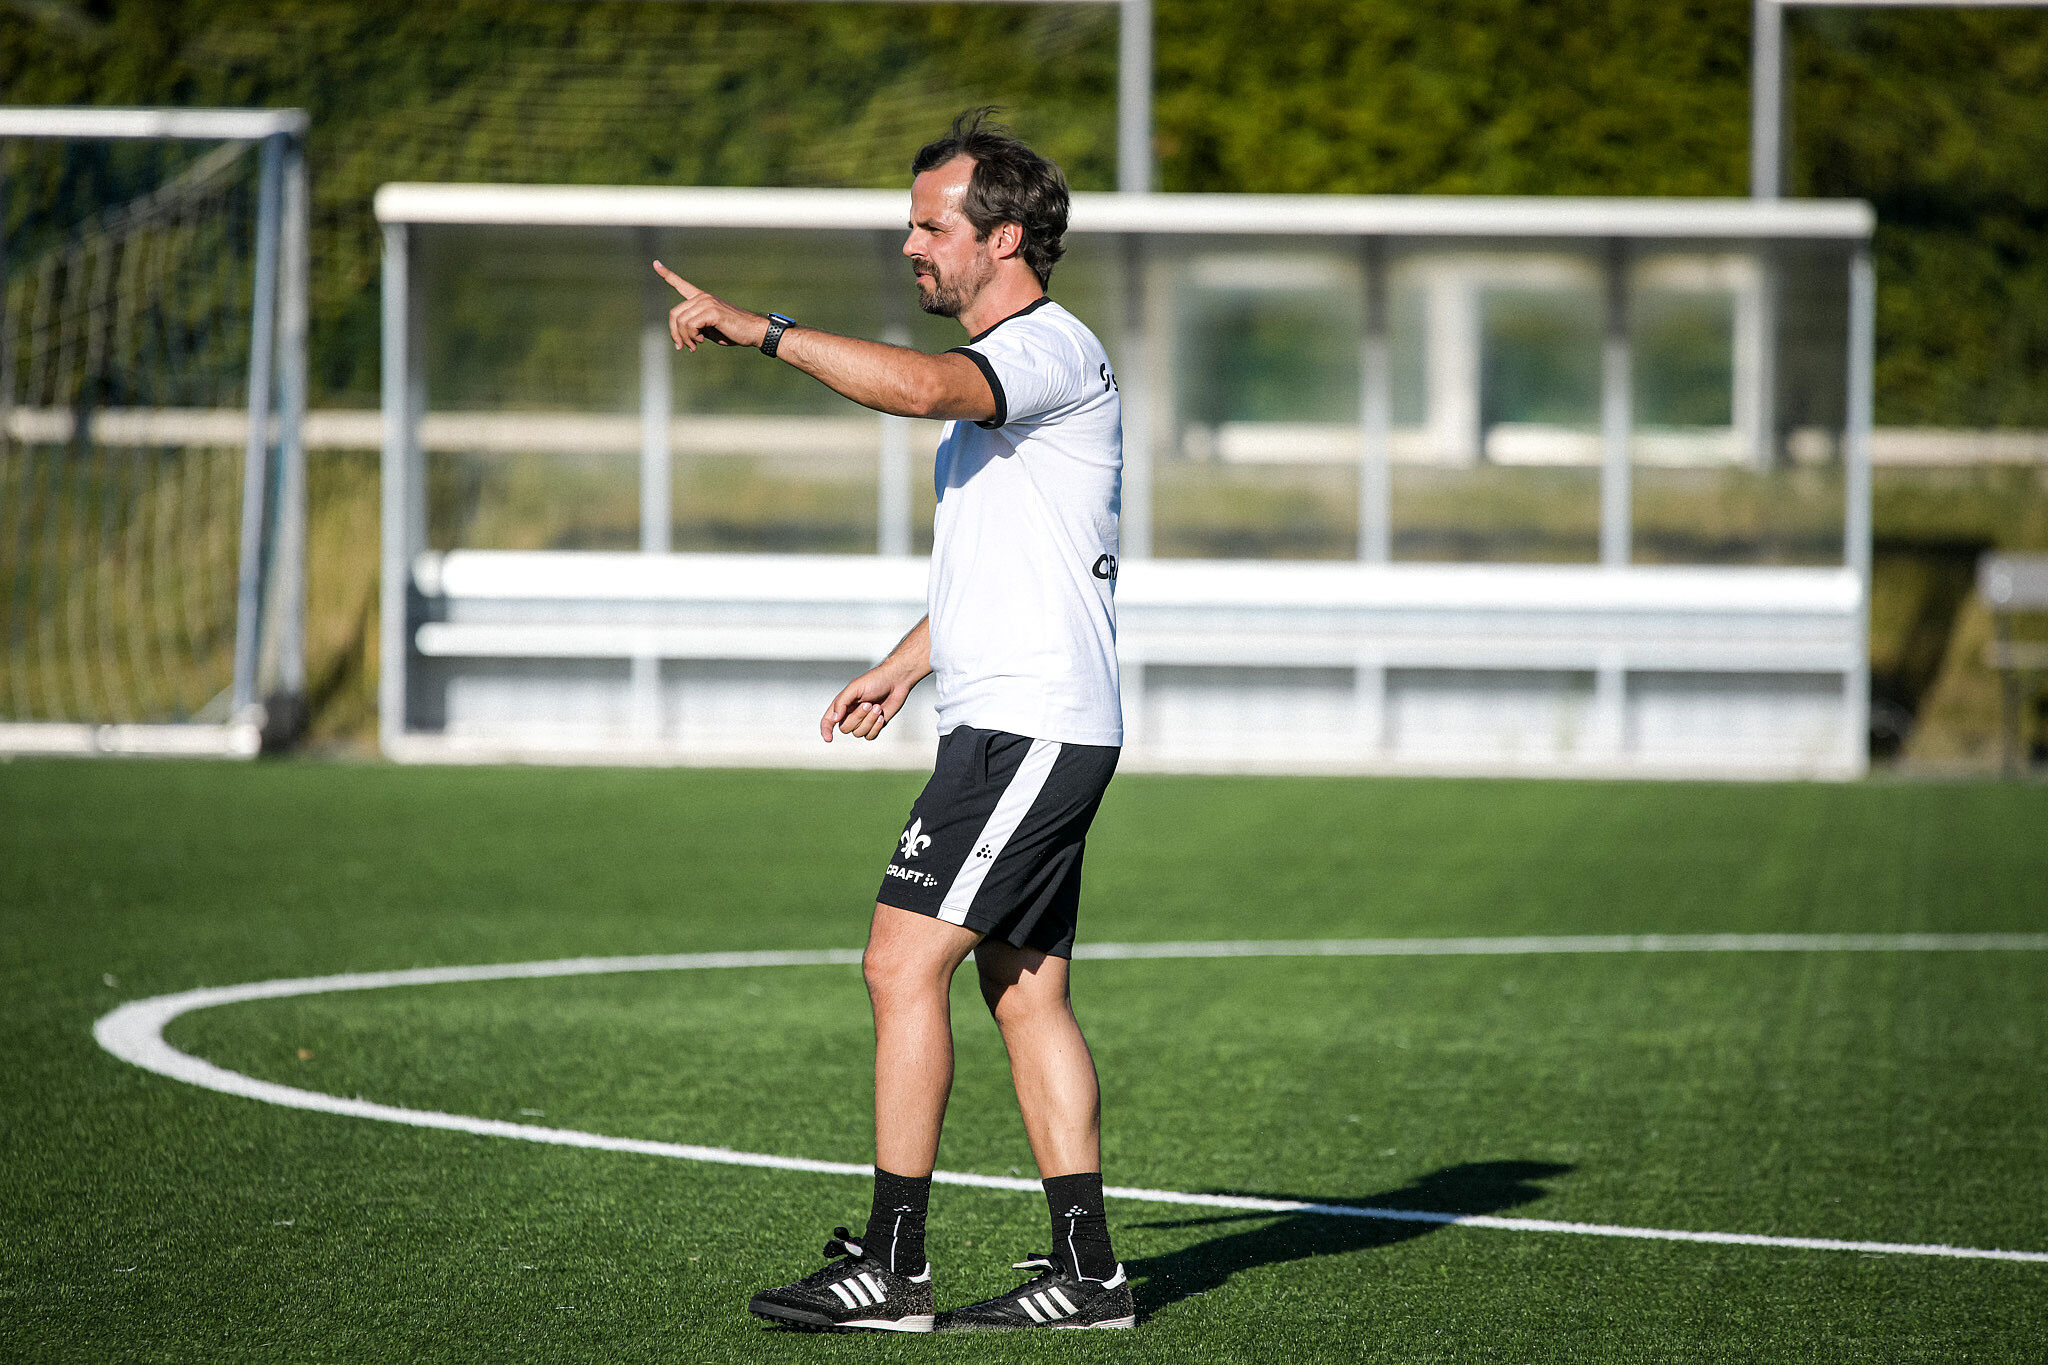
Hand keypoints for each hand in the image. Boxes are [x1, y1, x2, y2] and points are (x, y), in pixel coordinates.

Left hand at [652, 261, 768, 351]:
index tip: (656, 263)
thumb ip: (694, 328)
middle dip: (676, 333)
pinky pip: (690, 325)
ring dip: (685, 338)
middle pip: (674, 314)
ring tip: (695, 345)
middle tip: (684, 347)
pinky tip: (701, 341)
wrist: (754, 332)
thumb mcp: (709, 330)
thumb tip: (680, 339)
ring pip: (681, 321)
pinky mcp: (712, 311)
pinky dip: (692, 336)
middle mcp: (702, 297)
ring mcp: (707, 302)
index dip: (667, 274)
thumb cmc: (733, 332)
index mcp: (701, 298)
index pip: (681, 284)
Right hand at [820, 665, 912, 742]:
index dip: (826, 730)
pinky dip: (876, 727)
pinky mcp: (875, 726)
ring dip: (870, 721)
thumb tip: (834, 719)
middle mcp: (850, 714)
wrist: (896, 681)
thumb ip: (842, 702)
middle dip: (858, 717)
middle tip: (869, 704)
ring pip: (859, 733)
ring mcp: (863, 721)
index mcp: (842, 704)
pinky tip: (882, 716)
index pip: (828, 720)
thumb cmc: (875, 681)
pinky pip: (870, 736)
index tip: (829, 738)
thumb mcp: (854, 688)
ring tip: (877, 707)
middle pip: (845, 728)